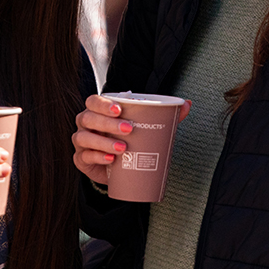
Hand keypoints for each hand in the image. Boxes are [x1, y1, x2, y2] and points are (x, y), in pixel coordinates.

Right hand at [72, 94, 190, 186]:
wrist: (118, 167)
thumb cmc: (127, 139)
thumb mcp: (144, 127)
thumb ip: (164, 115)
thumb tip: (186, 104)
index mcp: (98, 111)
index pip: (93, 101)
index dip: (103, 104)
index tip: (121, 110)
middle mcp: (86, 124)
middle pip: (88, 118)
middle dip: (107, 123)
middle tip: (129, 129)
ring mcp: (81, 142)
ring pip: (84, 137)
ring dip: (103, 142)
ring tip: (123, 148)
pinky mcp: (81, 159)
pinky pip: (85, 156)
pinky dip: (97, 157)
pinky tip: (111, 160)